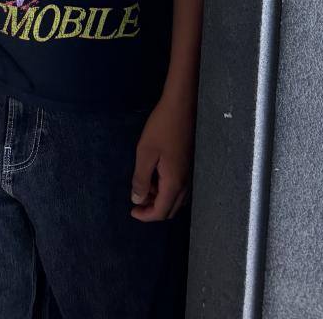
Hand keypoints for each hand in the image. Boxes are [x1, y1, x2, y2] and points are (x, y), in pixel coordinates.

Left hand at [129, 93, 193, 220]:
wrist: (182, 106)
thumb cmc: (162, 127)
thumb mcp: (145, 153)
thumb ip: (141, 179)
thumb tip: (137, 199)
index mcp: (174, 183)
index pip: (161, 212)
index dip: (145, 216)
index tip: (132, 211)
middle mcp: (186, 183)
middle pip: (170, 210)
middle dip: (152, 210)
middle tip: (136, 199)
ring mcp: (190, 175)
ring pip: (175, 199)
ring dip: (159, 199)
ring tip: (144, 184)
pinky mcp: (190, 166)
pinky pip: (179, 188)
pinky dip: (166, 189)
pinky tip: (156, 174)